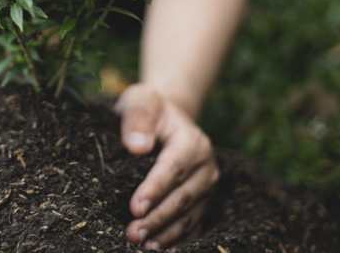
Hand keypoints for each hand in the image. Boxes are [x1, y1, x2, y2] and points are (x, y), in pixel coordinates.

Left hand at [115, 83, 218, 249]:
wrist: (166, 116)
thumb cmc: (148, 109)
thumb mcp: (140, 102)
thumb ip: (137, 119)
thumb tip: (137, 146)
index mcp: (192, 141)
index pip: (174, 168)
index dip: (155, 189)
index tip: (135, 207)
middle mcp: (206, 165)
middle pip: (183, 197)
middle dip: (158, 218)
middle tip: (133, 234)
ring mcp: (207, 185)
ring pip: (190, 214)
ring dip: (167, 233)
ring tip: (143, 245)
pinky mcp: (203, 199)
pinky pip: (193, 223)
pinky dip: (177, 237)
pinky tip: (160, 247)